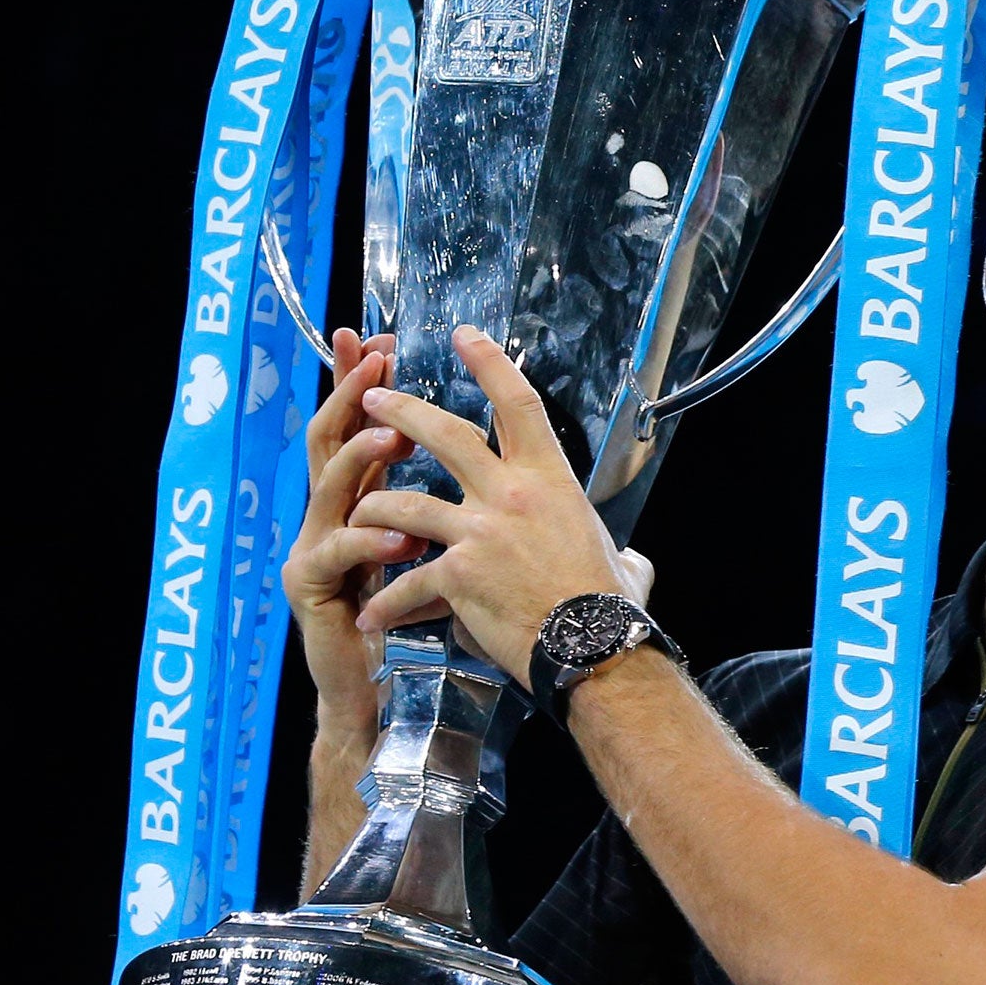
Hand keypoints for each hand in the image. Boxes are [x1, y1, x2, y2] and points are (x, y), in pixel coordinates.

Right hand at [282, 327, 425, 737]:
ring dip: (363, 453)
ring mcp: (312, 546)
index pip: (356, 424)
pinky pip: (338, 551)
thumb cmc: (410, 622)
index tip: (384, 339)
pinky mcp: (310, 585)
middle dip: (352, 391)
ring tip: (395, 433)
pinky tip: (401, 538)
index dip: (362, 380)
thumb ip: (437, 507)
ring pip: (330, 484)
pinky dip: (370, 540)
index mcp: (357, 500)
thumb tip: (484, 457)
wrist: (373, 694)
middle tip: (377, 357)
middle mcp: (327, 514)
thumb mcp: (427, 551)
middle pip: (330, 435)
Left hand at [351, 325, 654, 685]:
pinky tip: (370, 615)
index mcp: (550, 480)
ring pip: (406, 502)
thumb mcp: (621, 560)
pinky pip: (407, 582)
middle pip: (445, 435)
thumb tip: (630, 563)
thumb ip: (617, 551)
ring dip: (374, 502)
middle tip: (373, 398)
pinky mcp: (457, 576)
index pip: (518, 403)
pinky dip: (387, 601)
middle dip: (402, 411)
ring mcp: (480, 533)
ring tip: (354, 507)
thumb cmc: (611, 607)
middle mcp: (510, 495)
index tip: (465, 335)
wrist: (594, 649)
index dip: (489, 362)